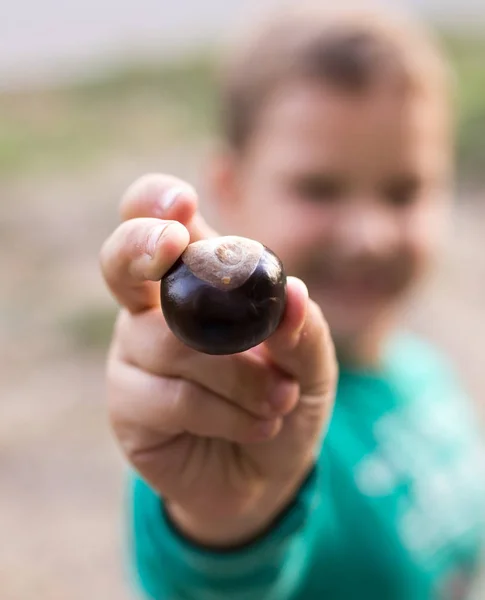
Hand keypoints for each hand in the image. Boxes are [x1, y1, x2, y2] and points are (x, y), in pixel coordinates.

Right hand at [100, 174, 336, 546]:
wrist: (266, 472)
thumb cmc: (283, 398)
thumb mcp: (311, 363)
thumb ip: (304, 330)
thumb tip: (294, 295)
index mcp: (195, 278)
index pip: (155, 220)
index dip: (155, 201)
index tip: (181, 205)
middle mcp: (153, 309)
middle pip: (120, 259)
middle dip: (142, 246)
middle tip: (172, 246)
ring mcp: (133, 357)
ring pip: (173, 342)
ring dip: (241, 375)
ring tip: (281, 400)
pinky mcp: (127, 407)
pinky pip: (174, 397)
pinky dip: (228, 412)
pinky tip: (257, 425)